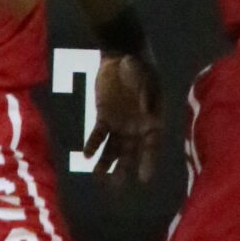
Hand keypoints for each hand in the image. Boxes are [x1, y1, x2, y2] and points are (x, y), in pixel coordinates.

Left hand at [86, 51, 163, 184]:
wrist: (121, 54)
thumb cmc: (138, 66)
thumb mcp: (145, 79)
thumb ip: (147, 94)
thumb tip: (149, 113)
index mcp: (152, 120)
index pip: (152, 146)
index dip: (149, 162)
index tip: (144, 180)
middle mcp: (137, 127)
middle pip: (131, 153)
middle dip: (124, 169)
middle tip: (117, 186)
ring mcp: (120, 123)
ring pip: (113, 148)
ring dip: (106, 162)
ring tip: (98, 176)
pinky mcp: (104, 117)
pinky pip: (98, 135)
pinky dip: (93, 144)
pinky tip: (87, 155)